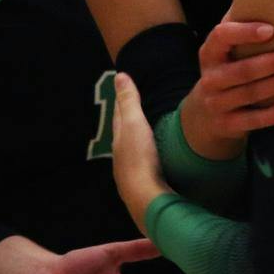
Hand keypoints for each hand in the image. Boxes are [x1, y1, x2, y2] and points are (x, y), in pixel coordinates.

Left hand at [112, 72, 169, 223]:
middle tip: (133, 113)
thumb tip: (119, 75)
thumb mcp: (135, 124)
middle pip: (124, 136)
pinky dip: (147, 161)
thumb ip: (129, 101)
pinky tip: (154, 164)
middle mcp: (121, 158)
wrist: (145, 199)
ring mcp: (131, 175)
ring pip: (132, 154)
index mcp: (120, 141)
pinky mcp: (143, 188)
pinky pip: (144, 169)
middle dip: (127, 124)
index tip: (124, 91)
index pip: (120, 117)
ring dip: (137, 144)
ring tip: (144, 138)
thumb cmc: (140, 158)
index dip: (122, 104)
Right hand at [177, 18, 273, 160]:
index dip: (244, 32)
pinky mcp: (226, 125)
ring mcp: (216, 104)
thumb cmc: (225, 70)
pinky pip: (251, 120)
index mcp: (210, 53)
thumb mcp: (224, 50)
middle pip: (242, 70)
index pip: (221, 37)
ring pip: (249, 94)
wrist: (204, 116)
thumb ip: (239, 26)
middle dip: (272, 62)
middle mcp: (210, 78)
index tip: (271, 30)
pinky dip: (272, 114)